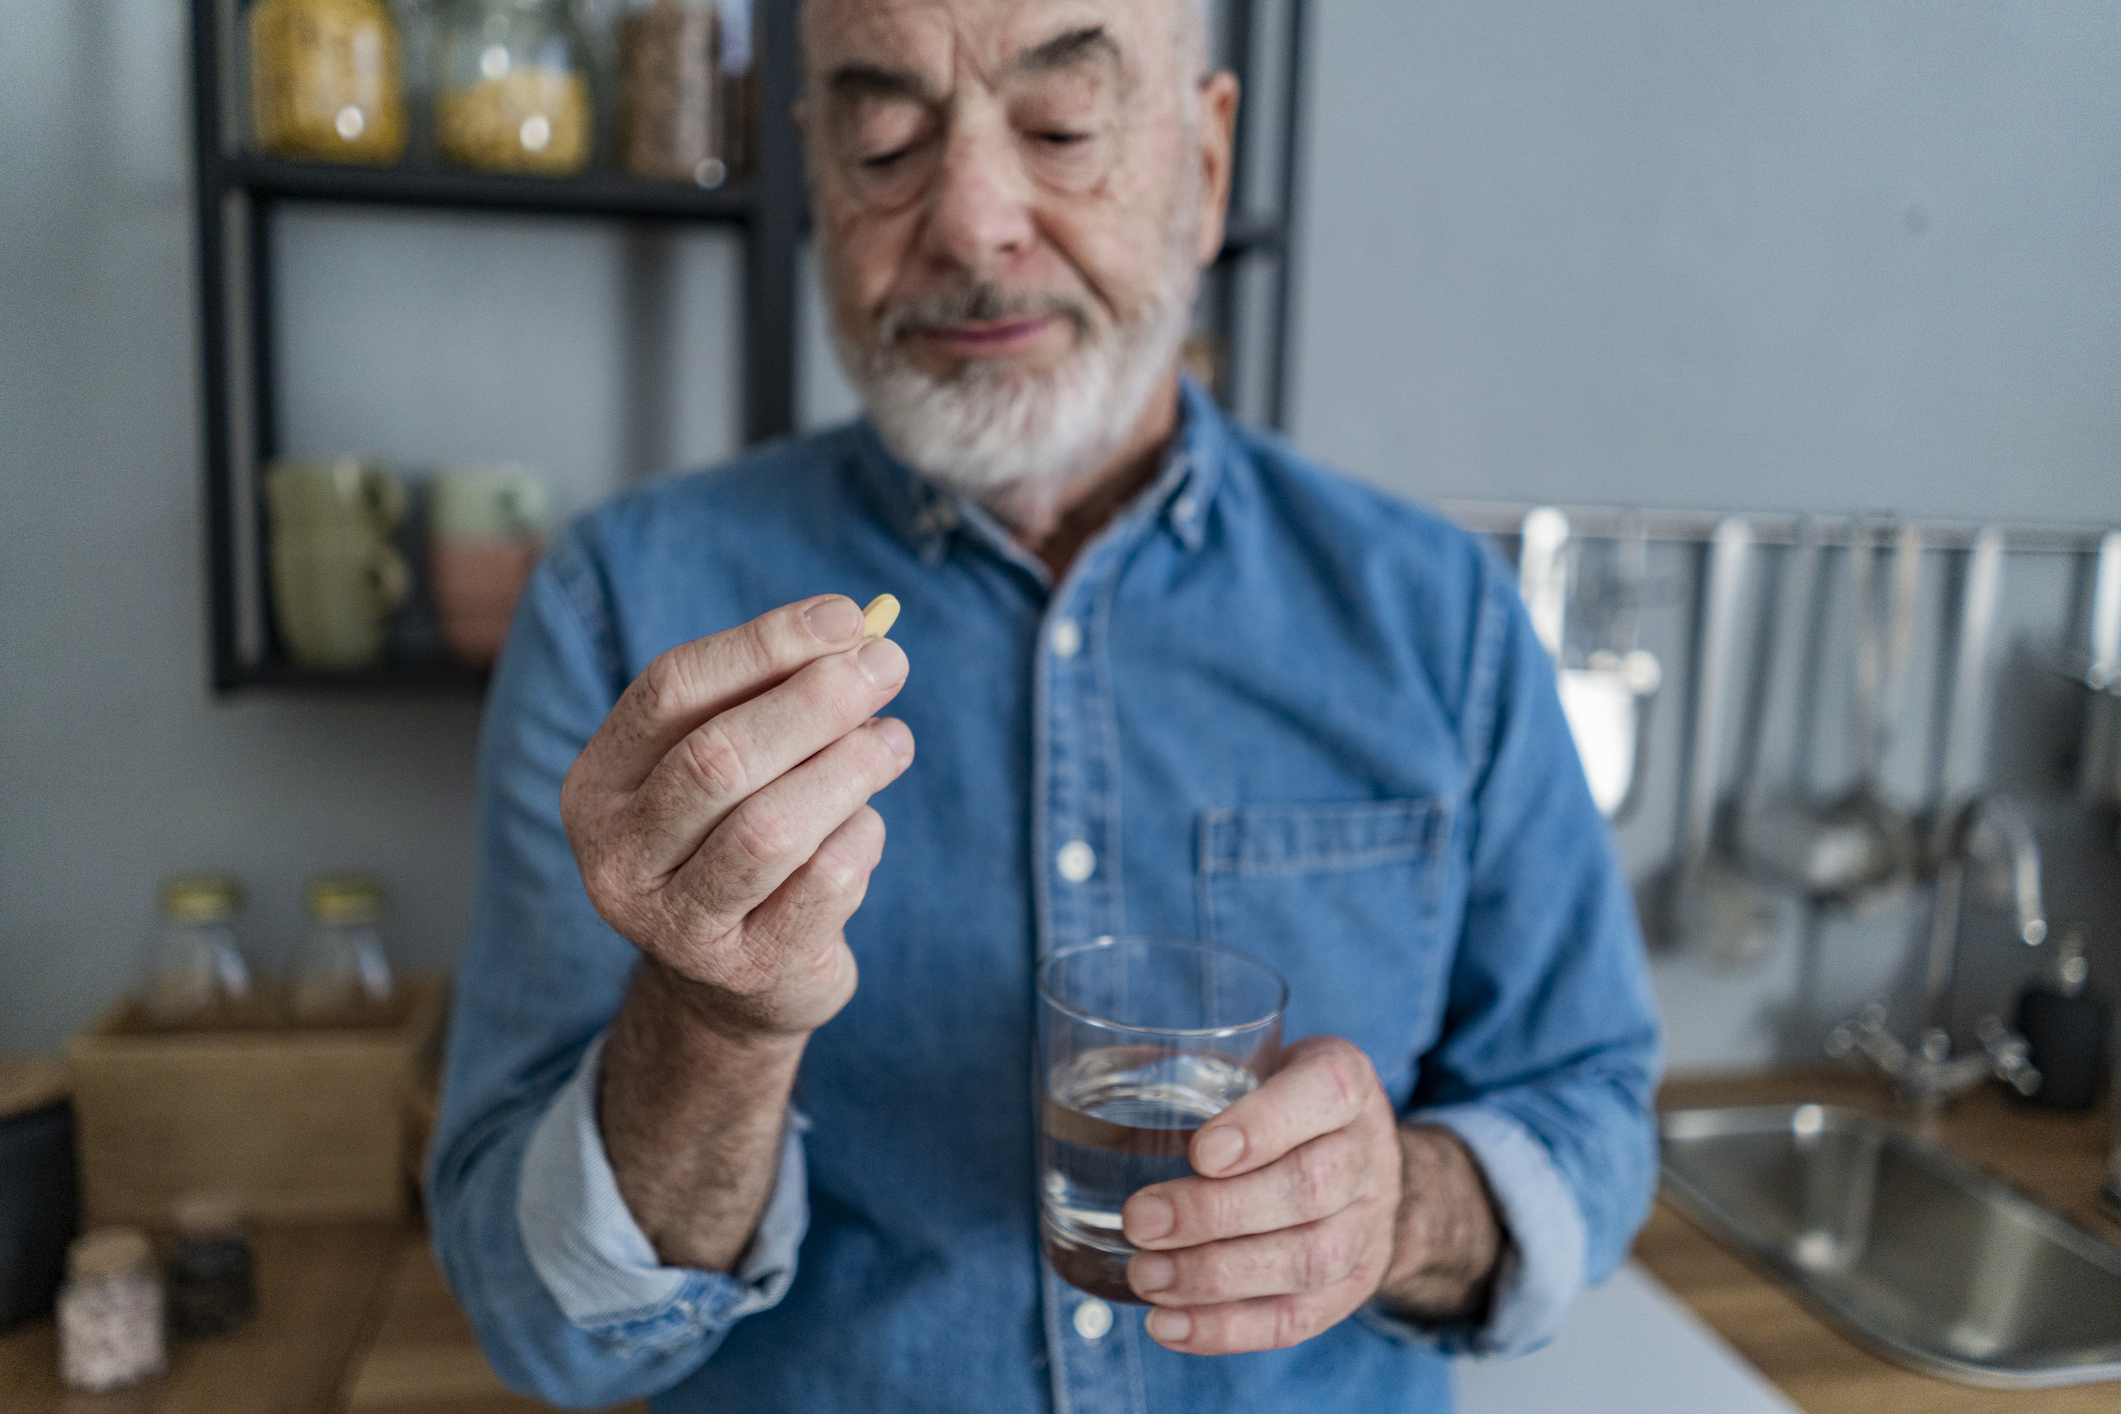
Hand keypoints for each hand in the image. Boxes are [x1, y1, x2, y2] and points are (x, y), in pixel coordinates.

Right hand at [561, 595, 914, 1040]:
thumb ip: (773, 698)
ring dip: (849, 769)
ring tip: (895, 740)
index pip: (670, 691)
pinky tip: (869, 822)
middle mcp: (618, 857)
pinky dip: (860, 838)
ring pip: (770, 828)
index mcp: (599, 785)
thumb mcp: (734, 765)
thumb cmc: (736, 839)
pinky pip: (822, 885)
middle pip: (719, 759)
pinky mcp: (747, 970)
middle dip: (815, 702)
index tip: (845, 618)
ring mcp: (675, 924)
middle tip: (888, 665)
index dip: (762, 646)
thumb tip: (859, 637)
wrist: (735, 982)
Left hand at [1121, 1037, 1501, 1353]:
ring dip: (1217, 1276)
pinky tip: (1168, 1326)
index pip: (1325, 1093)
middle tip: (1140, 1220)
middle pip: (1310, 1188)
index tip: (1199, 1151)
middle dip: (1216, 1212)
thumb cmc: (1279, 1101)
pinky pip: (1299, 1318)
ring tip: (1145, 1277)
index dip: (1263, 1125)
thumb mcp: (1254, 1062)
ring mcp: (1370, 1225)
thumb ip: (1189, 1068)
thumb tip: (1088, 1076)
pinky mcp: (1354, 1286)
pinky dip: (1229, 1329)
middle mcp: (1369, 1152)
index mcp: (1344, 1082)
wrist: (1358, 1157)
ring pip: (1309, 1260)